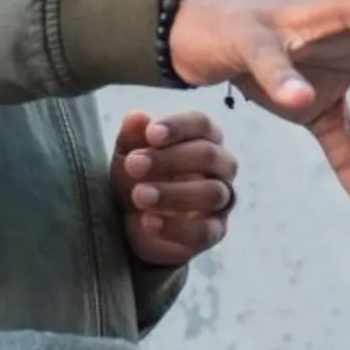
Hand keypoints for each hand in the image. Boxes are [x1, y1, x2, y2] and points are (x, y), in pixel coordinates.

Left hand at [112, 109, 237, 266]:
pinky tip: (147, 222)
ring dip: (173, 193)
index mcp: (204, 138)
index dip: (178, 127)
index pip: (201, 124)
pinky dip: (174, 227)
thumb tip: (136, 117)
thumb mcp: (128, 155)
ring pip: (212, 193)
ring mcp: (221, 200)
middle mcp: (220, 167)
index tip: (151, 134)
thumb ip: (132, 137)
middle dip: (169, 159)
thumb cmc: (139, 177)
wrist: (133, 221)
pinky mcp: (214, 232)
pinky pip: (203, 231)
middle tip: (133, 165)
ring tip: (139, 195)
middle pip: (208, 155)